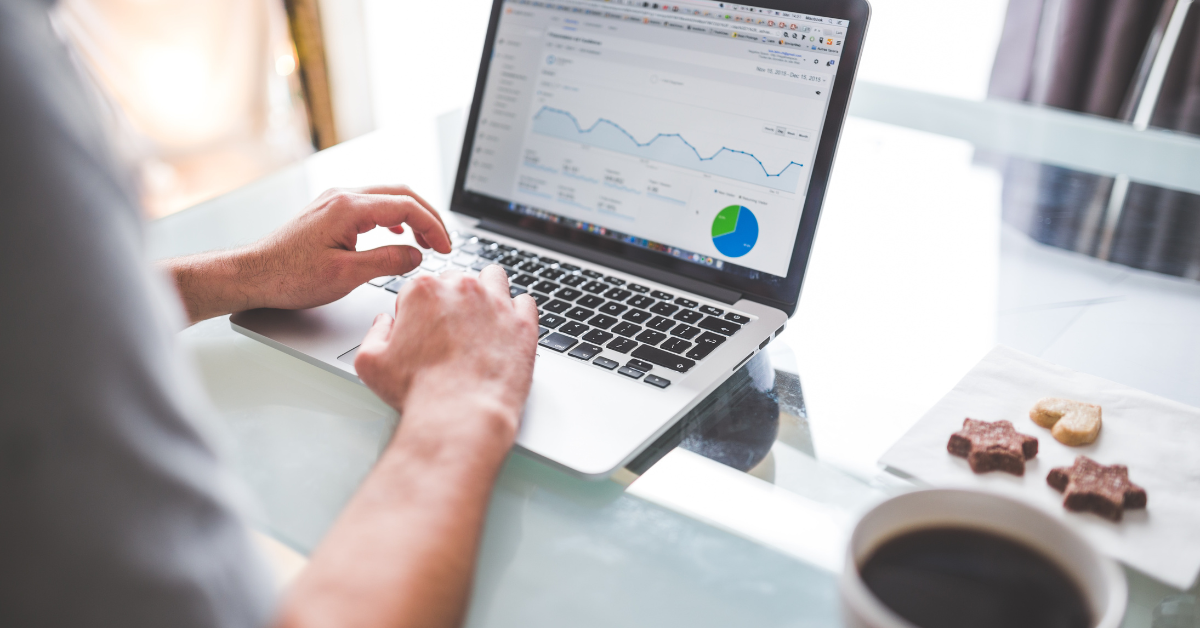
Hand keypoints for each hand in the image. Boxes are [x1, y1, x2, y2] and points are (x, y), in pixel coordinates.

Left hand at [244, 185, 451, 310]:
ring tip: (426, 240)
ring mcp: (335, 201)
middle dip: (428, 217)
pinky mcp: (330, 211)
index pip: (406, 206)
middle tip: (444, 242)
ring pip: (387, 197)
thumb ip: (387, 261)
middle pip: (401, 194)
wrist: (253, 274)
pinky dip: (393, 217)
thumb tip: (416, 255)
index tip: (446, 247)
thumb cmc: (289, 276)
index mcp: (348, 208)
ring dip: (412, 216)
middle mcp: (342, 196)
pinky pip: (371, 205)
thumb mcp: (345, 275)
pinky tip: (397, 233)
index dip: (433, 226)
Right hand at [354, 265, 539, 445]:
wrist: (460, 416)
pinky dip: (517, 312)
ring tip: (480, 320)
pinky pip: (525, 302)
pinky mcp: (523, 323)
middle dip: (451, 301)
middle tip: (449, 332)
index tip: (420, 331)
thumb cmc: (418, 392)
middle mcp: (462, 289)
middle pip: (456, 281)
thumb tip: (385, 322)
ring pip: (493, 279)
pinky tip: (507, 328)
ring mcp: (496, 303)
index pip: (419, 287)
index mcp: (424, 291)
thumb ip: (374, 333)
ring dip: (486, 292)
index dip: (417, 310)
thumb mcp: (370, 363)